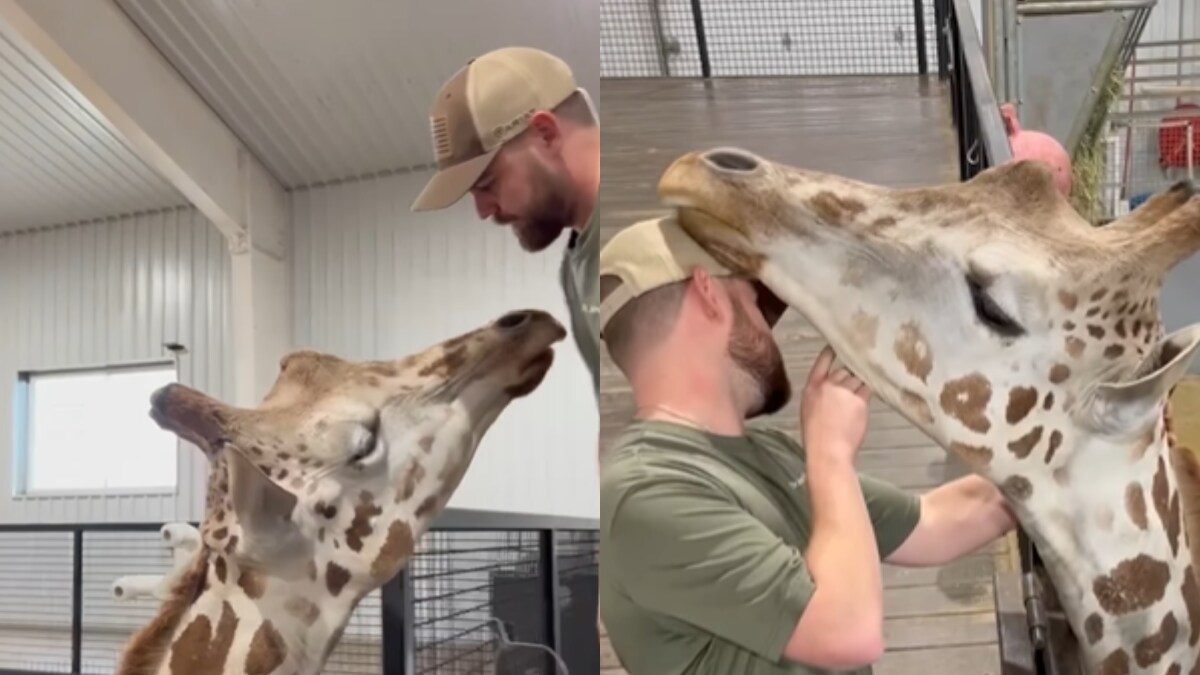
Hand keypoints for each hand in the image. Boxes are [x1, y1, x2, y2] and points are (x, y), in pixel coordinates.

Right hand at [801, 346, 870, 463]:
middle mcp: (829, 385)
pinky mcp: (860, 401)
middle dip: (850, 375)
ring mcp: (845, 391)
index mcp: (812, 387)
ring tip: (860, 392)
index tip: (836, 346)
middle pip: (844, 370)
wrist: (828, 451)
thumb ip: (821, 394)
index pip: (823, 362)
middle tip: (853, 383)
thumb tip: (834, 389)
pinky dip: (869, 390)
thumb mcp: (809, 409)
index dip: (830, 353)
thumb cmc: (816, 436)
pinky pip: (868, 389)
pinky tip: (872, 391)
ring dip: (860, 383)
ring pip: (857, 379)